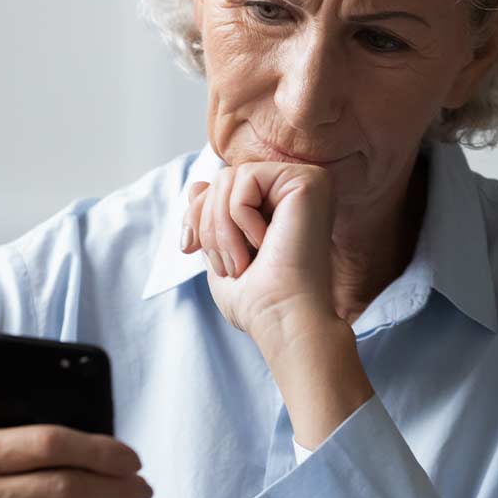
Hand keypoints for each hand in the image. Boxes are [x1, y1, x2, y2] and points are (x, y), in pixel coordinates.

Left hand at [181, 160, 338, 347]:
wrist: (283, 320)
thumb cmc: (257, 301)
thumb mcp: (221, 253)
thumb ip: (212, 218)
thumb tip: (196, 185)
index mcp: (280, 204)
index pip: (220, 187)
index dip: (195, 215)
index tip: (188, 248)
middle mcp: (297, 188)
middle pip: (221, 179)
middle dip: (207, 225)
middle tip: (228, 266)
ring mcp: (307, 181)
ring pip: (229, 177)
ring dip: (222, 227)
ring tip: (243, 261)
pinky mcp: (309, 180)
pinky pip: (246, 177)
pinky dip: (240, 217)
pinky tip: (265, 244)